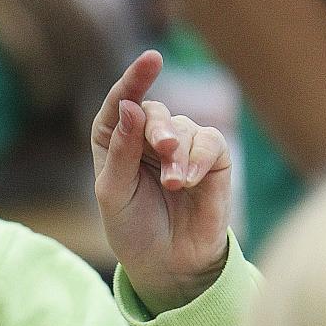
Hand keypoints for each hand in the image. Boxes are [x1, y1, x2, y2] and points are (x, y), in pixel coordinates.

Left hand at [92, 50, 231, 313]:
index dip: (134, 80)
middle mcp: (150, 137)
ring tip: (174, 185)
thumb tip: (133, 106)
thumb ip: (121, 151)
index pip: (123, 102)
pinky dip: (198, 159)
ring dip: (178, 154)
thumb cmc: (133, 229)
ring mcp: (183, 146)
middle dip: (158, 128)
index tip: (152, 61)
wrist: (165, 264)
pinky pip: (210, 142)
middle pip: (154, 111)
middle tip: (164, 149)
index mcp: (118, 141)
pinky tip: (187, 182)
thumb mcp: (114, 194)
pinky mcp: (212, 160)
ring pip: (184, 127)